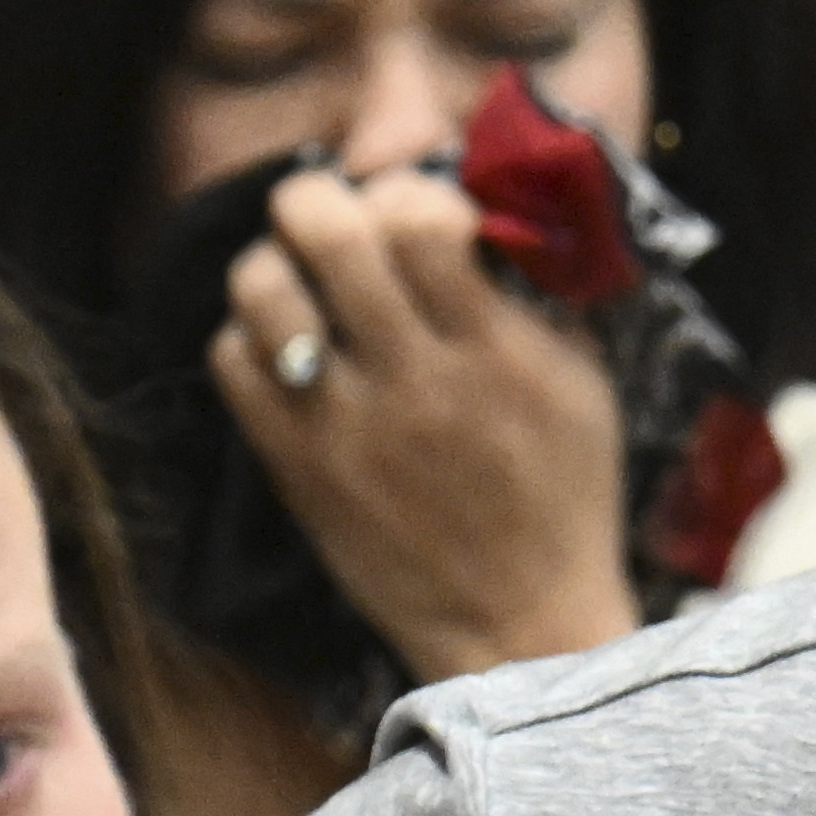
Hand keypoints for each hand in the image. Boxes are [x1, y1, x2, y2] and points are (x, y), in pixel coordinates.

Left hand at [209, 166, 646, 685]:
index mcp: (494, 353)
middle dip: (318, 201)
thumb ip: (538, 296)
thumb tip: (487, 211)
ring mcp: (345, 426)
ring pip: (261, 288)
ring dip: (274, 264)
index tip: (416, 215)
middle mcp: (414, 382)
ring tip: (300, 284)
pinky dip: (249, 338)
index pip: (419, 214)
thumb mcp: (584, 387)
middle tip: (331, 221)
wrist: (519, 626)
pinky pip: (232, 362)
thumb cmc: (562, 500)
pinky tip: (287, 351)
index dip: (406, 189)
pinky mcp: (296, 468)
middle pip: (325, 231)